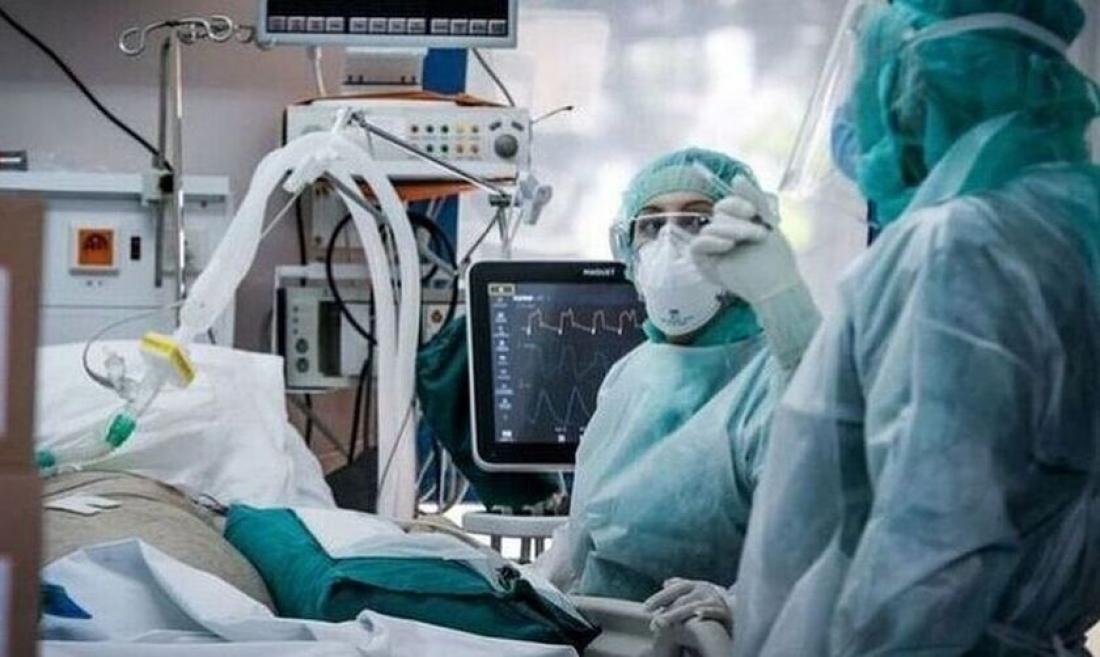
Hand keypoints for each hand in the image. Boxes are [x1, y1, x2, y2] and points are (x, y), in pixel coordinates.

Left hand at [644, 578, 732, 633]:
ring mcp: (715, 599)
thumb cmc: (711, 605)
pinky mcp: (725, 611)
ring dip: (677, 615)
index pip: (674, 588)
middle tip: (654, 621)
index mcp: (695, 584)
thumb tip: (666, 582)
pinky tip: (697, 615)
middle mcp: (704, 588)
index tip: (645, 608)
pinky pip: (714, 611)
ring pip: (693, 606)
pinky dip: (706, 612)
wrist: (739, 612)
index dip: (659, 597)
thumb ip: (681, 588)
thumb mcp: (696, 595)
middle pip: (682, 598)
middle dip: (666, 610)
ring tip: (664, 622)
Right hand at [689, 177, 801, 306]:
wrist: (776, 285)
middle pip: (718, 215)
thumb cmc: (775, 257)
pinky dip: (712, 242)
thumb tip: (736, 177)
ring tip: (746, 242)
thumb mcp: (766, 221)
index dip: (736, 204)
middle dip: (738, 222)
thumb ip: (752, 198)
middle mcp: (723, 235)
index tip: (752, 212)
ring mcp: (713, 249)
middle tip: (758, 235)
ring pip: (710, 228)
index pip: (725, 205)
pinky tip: (728, 246)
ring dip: (731, 232)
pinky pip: (698, 244)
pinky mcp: (705, 263)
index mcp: (737, 225)